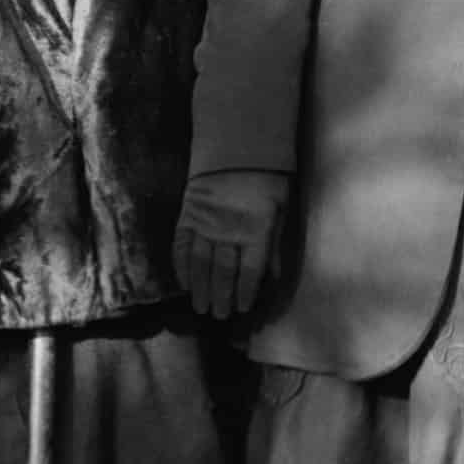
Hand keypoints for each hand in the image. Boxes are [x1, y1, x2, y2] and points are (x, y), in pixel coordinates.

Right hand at [171, 170, 291, 320]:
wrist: (236, 147)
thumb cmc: (267, 180)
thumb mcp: (281, 210)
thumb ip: (274, 245)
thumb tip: (273, 277)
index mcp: (257, 230)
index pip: (250, 271)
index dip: (245, 292)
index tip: (241, 309)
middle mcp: (229, 230)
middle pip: (223, 272)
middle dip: (220, 297)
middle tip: (218, 316)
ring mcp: (206, 223)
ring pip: (201, 263)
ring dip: (200, 288)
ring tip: (200, 308)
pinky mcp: (188, 215)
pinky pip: (182, 246)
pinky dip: (182, 266)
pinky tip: (184, 283)